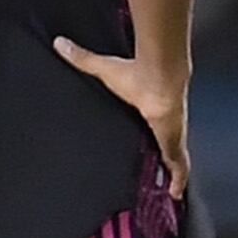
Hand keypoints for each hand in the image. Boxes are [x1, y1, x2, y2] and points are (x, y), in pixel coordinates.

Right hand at [52, 38, 189, 198]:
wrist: (158, 80)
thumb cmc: (135, 76)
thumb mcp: (102, 69)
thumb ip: (82, 58)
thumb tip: (60, 43)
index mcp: (149, 109)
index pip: (151, 125)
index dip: (150, 133)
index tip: (146, 140)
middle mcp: (163, 124)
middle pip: (164, 144)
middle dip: (162, 156)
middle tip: (156, 172)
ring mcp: (170, 136)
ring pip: (173, 159)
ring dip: (172, 173)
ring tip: (167, 190)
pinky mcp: (172, 145)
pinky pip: (177, 168)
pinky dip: (178, 181)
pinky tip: (175, 194)